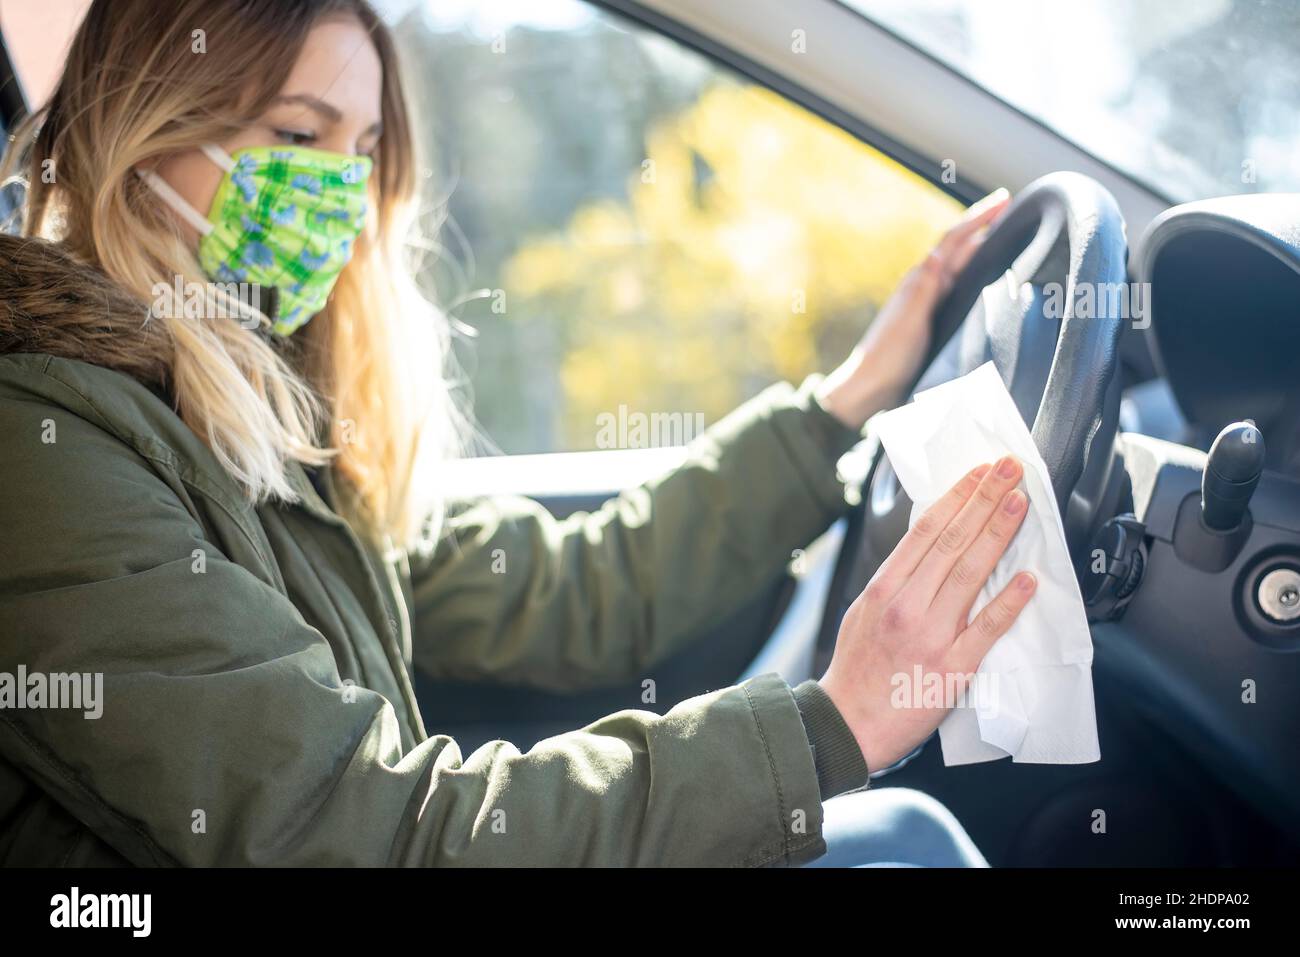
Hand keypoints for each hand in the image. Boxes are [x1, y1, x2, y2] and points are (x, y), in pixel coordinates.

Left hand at [817, 187, 1010, 428]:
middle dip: (983, 225)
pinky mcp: (929, 319)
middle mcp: (923, 287)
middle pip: (958, 247)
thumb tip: (940, 256)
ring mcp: (926, 302)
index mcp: (920, 282)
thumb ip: (924, 291)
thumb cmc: (887, 359)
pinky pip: (956, 285)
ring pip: (958, 265)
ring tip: (1003, 233)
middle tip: (1010, 206)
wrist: (868, 387)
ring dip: (979, 246)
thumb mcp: (908, 324)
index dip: (978, 219)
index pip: (954, 242)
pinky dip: (972, 272)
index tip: (1003, 200)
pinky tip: (981, 277)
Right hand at [819, 456, 1035, 772]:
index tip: (979, 473)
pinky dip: (1008, 601)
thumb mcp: (863, 613)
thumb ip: (895, 582)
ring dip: (998, 533)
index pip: (925, 530)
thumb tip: (927, 549)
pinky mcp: (951, 667)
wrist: (848, 725)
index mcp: (884, 589)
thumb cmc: (857, 671)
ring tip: (1019, 503)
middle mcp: (907, 605)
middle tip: (1008, 469)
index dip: (956, 496)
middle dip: (984, 499)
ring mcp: (930, 635)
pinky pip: (985, 628)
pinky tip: (1027, 579)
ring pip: (970, 573)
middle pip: (951, 541)